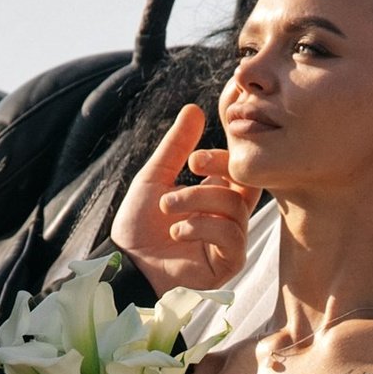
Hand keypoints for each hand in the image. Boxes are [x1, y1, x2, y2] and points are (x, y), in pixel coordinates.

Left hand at [112, 103, 253, 290]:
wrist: (125, 265)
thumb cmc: (138, 225)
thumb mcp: (156, 176)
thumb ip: (177, 145)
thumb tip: (195, 108)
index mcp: (217, 196)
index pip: (240, 169)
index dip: (224, 157)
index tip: (194, 159)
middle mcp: (229, 218)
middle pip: (247, 184)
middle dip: (219, 170)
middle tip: (191, 167)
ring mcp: (230, 243)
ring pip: (235, 208)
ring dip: (197, 200)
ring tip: (166, 207)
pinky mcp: (227, 265)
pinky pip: (231, 238)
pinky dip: (201, 227)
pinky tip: (176, 232)